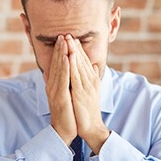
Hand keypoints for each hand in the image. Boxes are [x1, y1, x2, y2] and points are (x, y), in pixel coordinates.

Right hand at [44, 35, 76, 144]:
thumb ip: (66, 84)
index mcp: (54, 85)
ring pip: (58, 69)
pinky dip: (65, 68)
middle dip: (59, 49)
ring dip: (61, 54)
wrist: (64, 131)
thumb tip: (68, 74)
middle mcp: (52, 86)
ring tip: (64, 41)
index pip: (57, 65)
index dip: (59, 51)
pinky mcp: (60, 97)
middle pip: (56, 64)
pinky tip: (67, 58)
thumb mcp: (67, 96)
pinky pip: (63, 80)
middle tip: (62, 34)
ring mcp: (55, 91)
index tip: (63, 39)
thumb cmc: (68, 114)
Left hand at [66, 35, 109, 153]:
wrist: (91, 127)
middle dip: (74, 46)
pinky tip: (70, 56)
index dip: (78, 48)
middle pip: (82, 60)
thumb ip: (90, 78)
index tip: (71, 37)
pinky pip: (76, 77)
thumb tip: (93, 67)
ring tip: (68, 39)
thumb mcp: (90, 91)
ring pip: (79, 65)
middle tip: (68, 32)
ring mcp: (86, 87)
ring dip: (74, 51)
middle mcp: (90, 81)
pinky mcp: (81, 93)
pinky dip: (73, 65)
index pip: (84, 61)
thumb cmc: (89, 110)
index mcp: (91, 80)